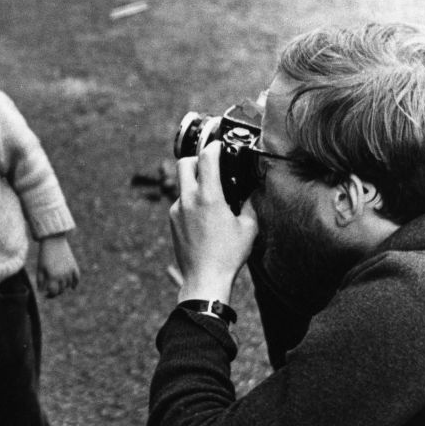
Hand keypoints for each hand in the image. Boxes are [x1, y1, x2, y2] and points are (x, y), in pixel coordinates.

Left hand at [37, 234, 80, 297]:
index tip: (46, 295)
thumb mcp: (40, 267)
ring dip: (63, 287)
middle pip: (61, 290)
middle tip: (51, 291)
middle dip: (56, 292)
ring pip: (68, 285)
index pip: (53, 292)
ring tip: (58, 285)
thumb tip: (41, 291)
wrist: (54, 240)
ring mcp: (69, 271)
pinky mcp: (74, 265)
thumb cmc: (44, 254)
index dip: (50, 295)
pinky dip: (75, 283)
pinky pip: (77, 278)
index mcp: (52, 276)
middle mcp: (62, 275)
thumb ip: (39, 281)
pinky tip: (72, 287)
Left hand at [170, 141, 258, 302]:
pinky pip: (180, 201)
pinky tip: (203, 213)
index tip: (220, 146)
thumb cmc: (228, 255)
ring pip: (181, 183)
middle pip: (184, 163)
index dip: (214, 147)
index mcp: (209, 197)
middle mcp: (188, 200)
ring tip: (210, 192)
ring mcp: (177, 210)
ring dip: (193, 180)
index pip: (207, 157)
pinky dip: (190, 199)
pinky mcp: (172, 221)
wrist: (204, 279)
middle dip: (197, 159)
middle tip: (210, 165)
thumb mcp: (249, 227)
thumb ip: (250, 204)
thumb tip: (252, 192)